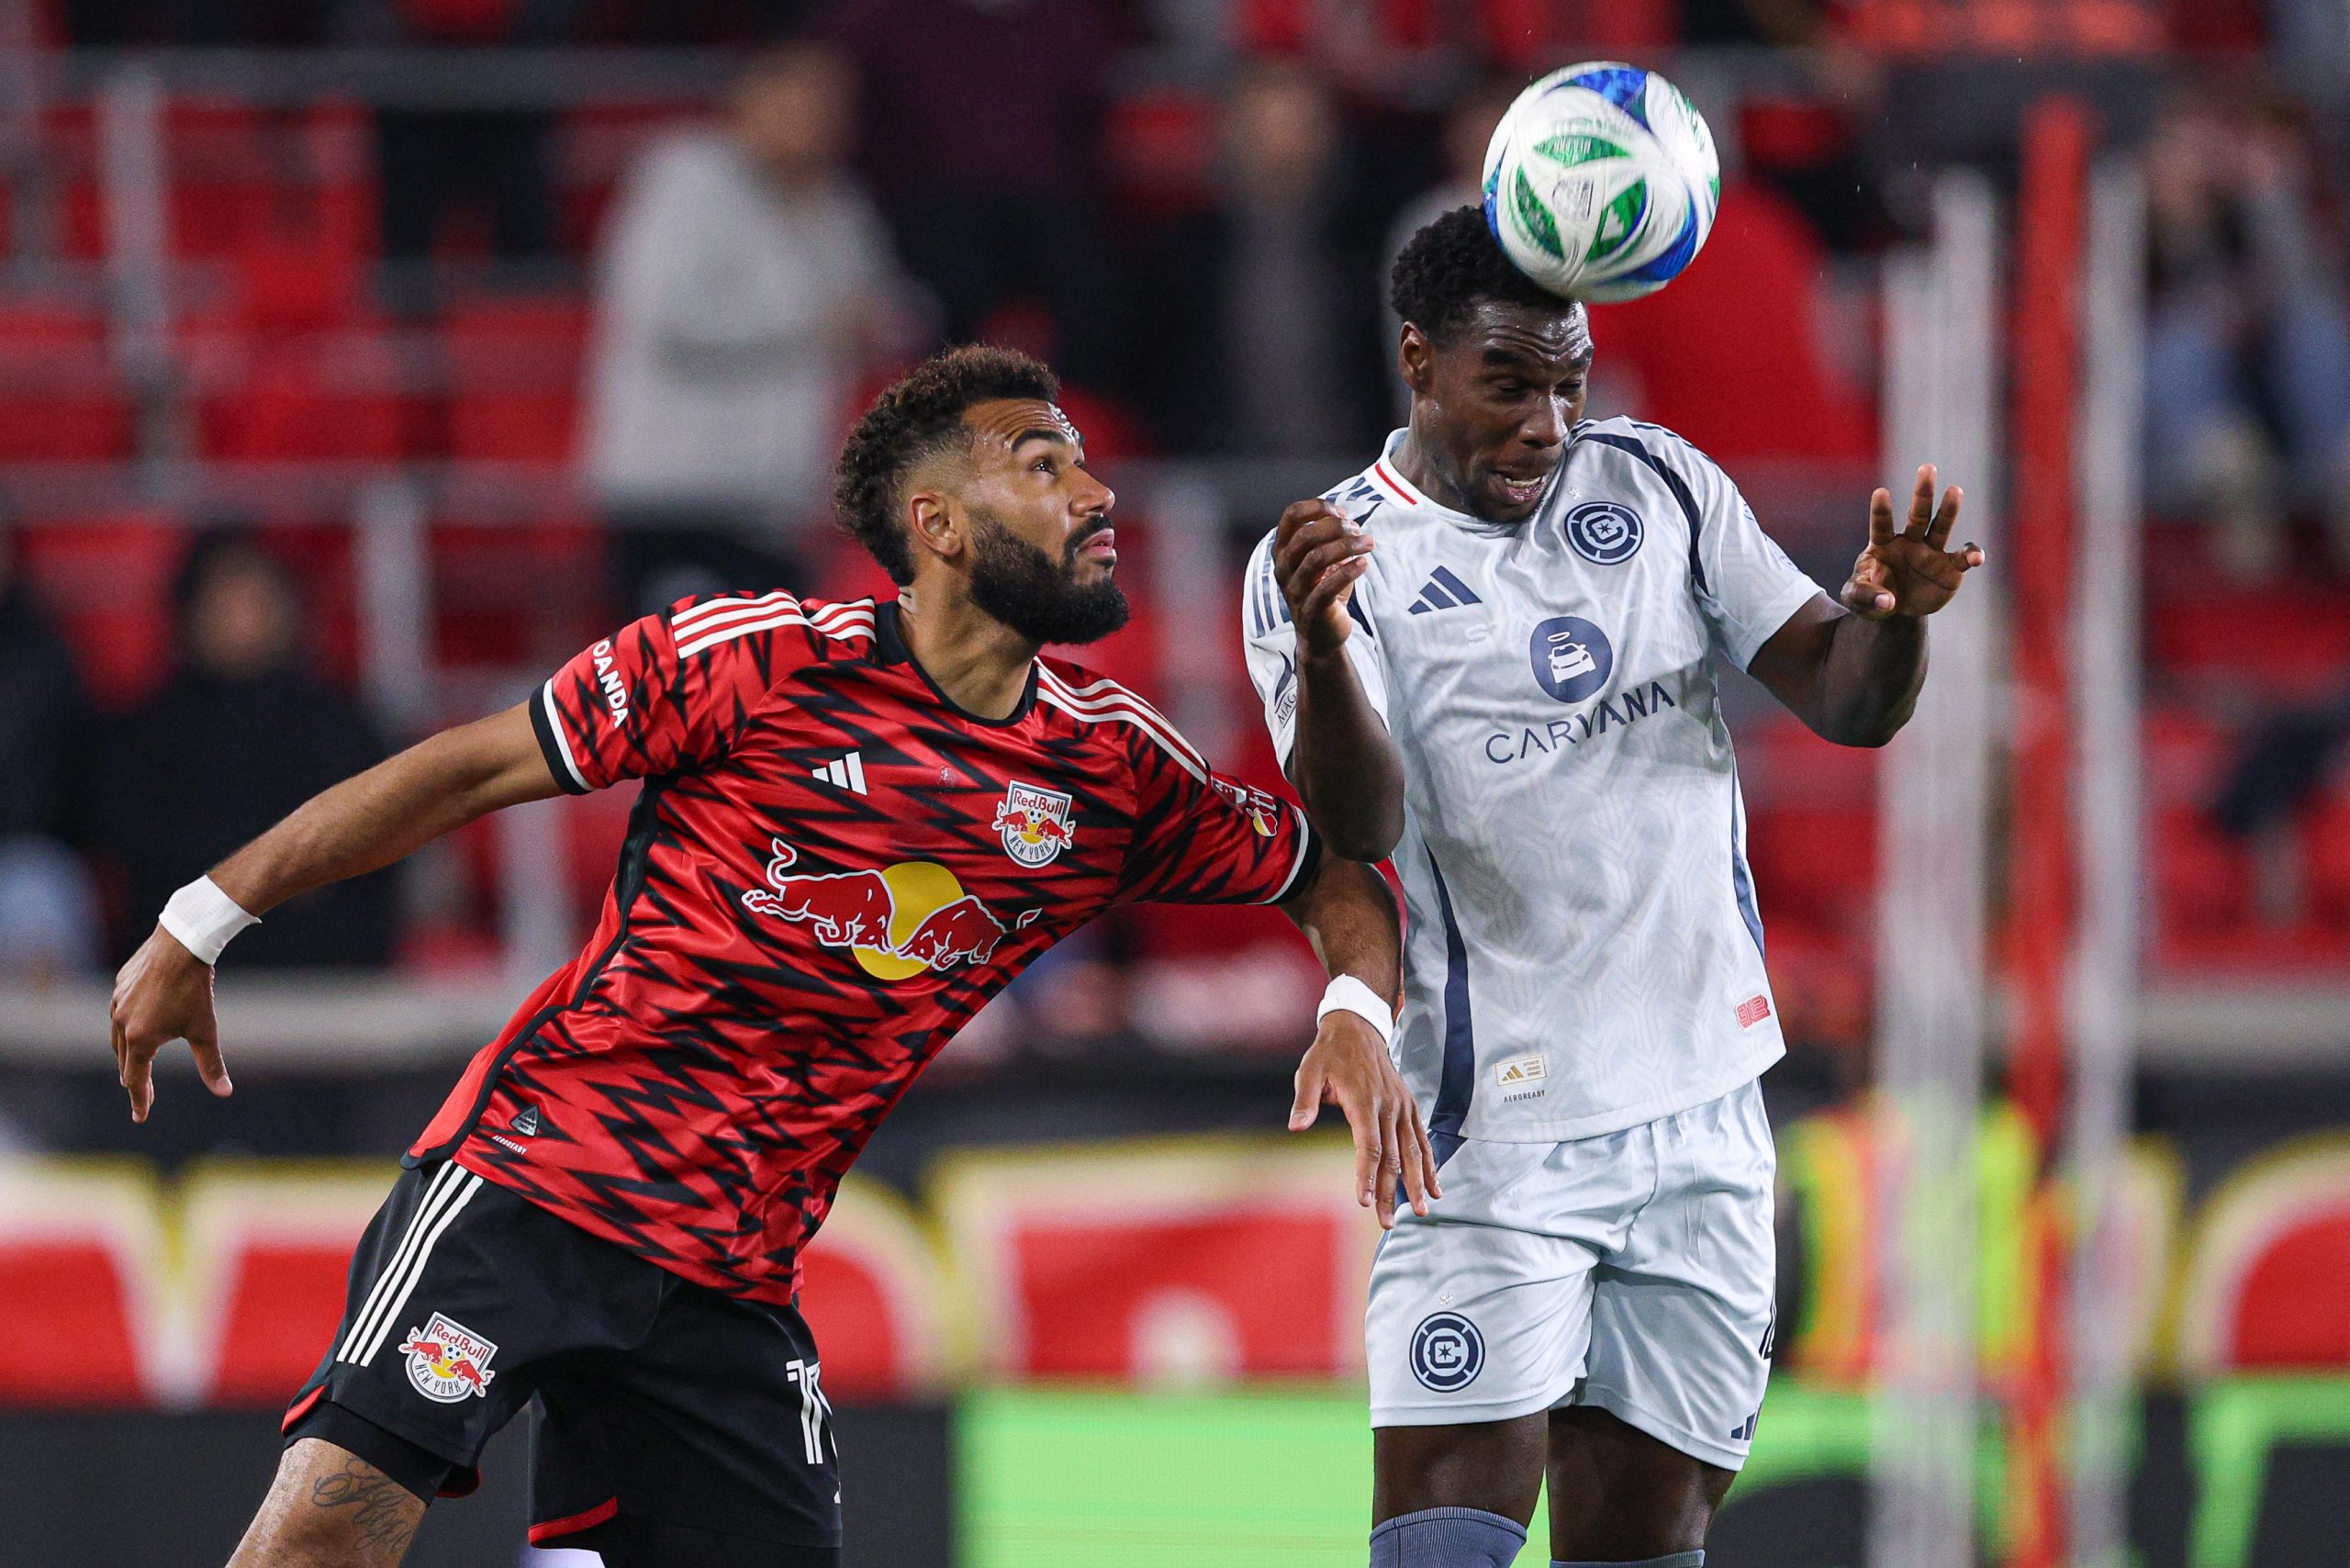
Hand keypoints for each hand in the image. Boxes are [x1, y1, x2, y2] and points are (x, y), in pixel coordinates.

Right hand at [109, 927, 231, 1122]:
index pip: (136, 1079)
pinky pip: (120, 1012)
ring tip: (138, 1063)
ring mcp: (117, 1003)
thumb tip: (225, 1092)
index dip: (141, 1100)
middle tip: (144, 1094)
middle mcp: (121, 1023)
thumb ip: (211, 1064)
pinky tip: (138, 1024)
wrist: (181, 945)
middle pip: (125, 1061)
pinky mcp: (119, 986)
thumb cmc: (195, 990)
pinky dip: (127, 1025)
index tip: (142, 1117)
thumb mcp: (205, 1030)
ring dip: (129, 1053)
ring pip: (118, 1037)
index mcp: (139, 1039)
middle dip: (135, 1079)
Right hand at [1273, 499, 1373, 657]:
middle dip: (1336, 527)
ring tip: (1369, 543)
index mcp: (1283, 550)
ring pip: (1316, 558)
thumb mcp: (1322, 560)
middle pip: (1305, 535)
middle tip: (1358, 530)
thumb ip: (1328, 538)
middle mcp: (1283, 568)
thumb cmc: (1323, 590)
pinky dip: (1348, 572)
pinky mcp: (1310, 610)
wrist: (1321, 634)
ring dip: (1347, 546)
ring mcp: (1294, 590)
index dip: (1318, 507)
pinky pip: (1327, 587)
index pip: (1291, 515)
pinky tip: (1364, 564)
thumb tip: (1346, 518)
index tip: (1342, 512)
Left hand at [1289, 1011, 1438, 1229]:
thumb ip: (1305, 1101)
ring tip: (1422, 1212)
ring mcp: (1402, 1107)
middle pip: (1392, 1156)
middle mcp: (1388, 1106)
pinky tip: (1434, 1187)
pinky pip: (1422, 1139)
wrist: (1359, 1028)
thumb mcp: (1309, 1071)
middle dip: (1391, 1192)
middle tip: (1387, 1222)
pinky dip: (1429, 1164)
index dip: (1367, 1175)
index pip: (1368, 1146)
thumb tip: (1296, 1127)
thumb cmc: (1329, 1054)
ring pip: (1412, 1151)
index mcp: (1363, 1101)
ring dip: (1416, 1183)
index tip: (1365, 1201)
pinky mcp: (1410, 1107)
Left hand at [1842, 464, 1982, 620]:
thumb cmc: (1871, 598)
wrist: (1896, 612)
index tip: (1880, 492)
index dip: (1882, 510)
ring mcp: (1931, 552)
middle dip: (1922, 492)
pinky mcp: (1949, 568)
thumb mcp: (1857, 600)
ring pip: (1941, 527)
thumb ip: (1866, 596)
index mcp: (1883, 544)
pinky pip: (1962, 558)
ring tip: (1954, 491)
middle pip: (1917, 514)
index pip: (1881, 524)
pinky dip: (1971, 555)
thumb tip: (1887, 602)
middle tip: (1927, 467)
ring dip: (1948, 510)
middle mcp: (1909, 542)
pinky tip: (1976, 557)